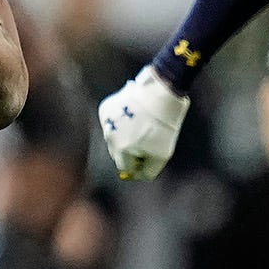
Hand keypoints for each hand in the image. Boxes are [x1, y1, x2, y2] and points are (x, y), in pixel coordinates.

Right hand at [97, 65, 188, 180]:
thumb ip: (149, 170)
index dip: (139, 162)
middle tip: (147, 138)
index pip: (125, 167)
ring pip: (114, 137)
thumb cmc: (163, 125)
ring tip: (142, 123)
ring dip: (125, 134)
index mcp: (121, 150)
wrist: (160, 92)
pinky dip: (121, 120)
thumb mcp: (163, 153)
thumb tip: (136, 176)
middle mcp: (109, 137)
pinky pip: (111, 122)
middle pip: (117, 153)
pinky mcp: (105, 109)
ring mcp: (105, 122)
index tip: (150, 152)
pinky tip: (134, 113)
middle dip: (131, 150)